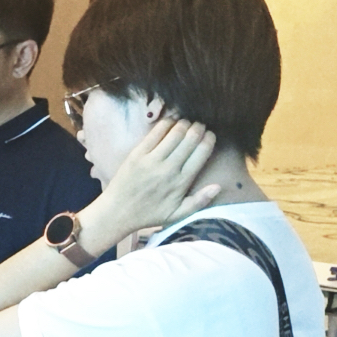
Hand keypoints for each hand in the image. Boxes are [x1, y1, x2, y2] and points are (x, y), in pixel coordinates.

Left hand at [85, 118, 220, 246]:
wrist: (117, 212)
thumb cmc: (149, 214)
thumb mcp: (176, 214)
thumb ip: (199, 201)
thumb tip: (218, 186)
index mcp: (181, 182)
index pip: (202, 152)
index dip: (209, 139)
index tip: (210, 135)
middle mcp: (168, 168)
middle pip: (190, 138)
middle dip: (198, 128)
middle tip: (199, 126)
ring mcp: (152, 160)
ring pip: (175, 132)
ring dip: (184, 123)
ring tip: (186, 123)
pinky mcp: (137, 153)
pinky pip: (155, 132)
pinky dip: (166, 123)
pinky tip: (171, 122)